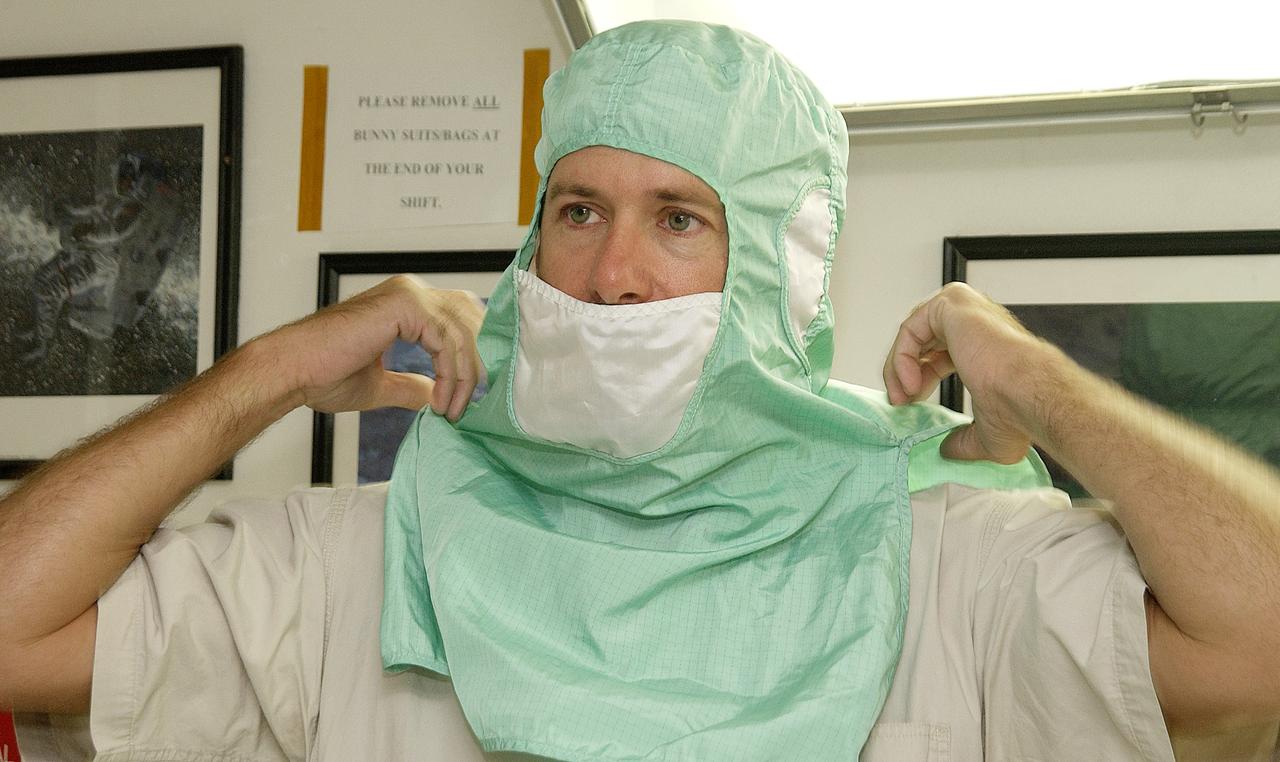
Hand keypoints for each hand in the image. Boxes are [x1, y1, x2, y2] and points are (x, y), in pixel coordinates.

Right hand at [264, 275, 486, 421]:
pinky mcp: (403, 305)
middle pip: (469, 319)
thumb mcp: (380, 385)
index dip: (473, 353)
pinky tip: (440, 399)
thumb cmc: (322, 374)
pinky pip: (445, 339)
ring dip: (463, 376)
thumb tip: (435, 395)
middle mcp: (409, 293)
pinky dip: (450, 373)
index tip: (472, 393)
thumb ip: (411, 385)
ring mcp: (407, 294)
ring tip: (453, 409)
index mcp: (404, 305)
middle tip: (471, 401)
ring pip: (461, 332)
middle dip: (477, 361)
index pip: (459, 319)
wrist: (293, 372)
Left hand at [883, 283, 1049, 463]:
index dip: (918, 378)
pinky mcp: (950, 304)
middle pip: (922, 340)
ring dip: (899, 368)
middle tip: (900, 402)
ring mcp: (964, 308)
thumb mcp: (987, 434)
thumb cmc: (1019, 409)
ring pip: (913, 334)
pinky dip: (902, 358)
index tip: (909, 403)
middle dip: (904, 373)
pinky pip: (911, 330)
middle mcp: (975, 321)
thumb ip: (964, 440)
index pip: (939, 352)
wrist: (1028, 394)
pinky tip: (909, 383)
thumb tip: (948, 450)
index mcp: (985, 343)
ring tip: (903, 397)